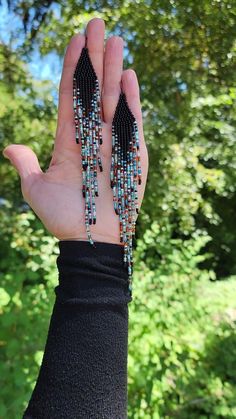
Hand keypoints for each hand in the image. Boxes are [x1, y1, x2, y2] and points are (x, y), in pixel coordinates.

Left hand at [2, 18, 147, 243]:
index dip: (71, 68)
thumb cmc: (63, 218)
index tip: (74, 40)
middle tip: (96, 23)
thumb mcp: (36, 189)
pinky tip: (128, 74)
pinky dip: (130, 99)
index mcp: (68, 140)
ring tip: (115, 39)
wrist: (90, 240)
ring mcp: (112, 142)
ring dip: (113, 70)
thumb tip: (9, 146)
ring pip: (112, 99)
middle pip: (92, 89)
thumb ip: (25, 164)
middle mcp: (91, 136)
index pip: (69, 96)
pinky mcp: (132, 153)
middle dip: (94, 57)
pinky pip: (131, 122)